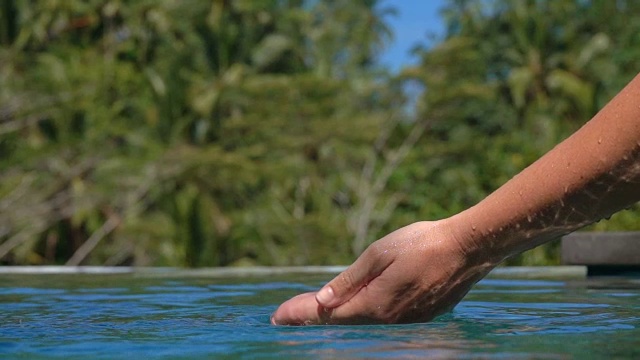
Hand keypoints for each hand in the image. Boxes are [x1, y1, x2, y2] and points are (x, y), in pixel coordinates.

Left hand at [271, 220, 496, 324]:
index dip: (301, 314)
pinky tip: (354, 306)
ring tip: (312, 309)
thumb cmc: (422, 243)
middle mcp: (389, 319)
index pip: (328, 315)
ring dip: (338, 315)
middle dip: (313, 317)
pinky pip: (383, 318)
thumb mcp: (379, 254)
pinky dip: (363, 312)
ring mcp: (407, 321)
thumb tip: (322, 301)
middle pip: (343, 322)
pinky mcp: (421, 316)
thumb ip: (349, 280)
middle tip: (288, 314)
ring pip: (364, 321)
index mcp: (375, 303)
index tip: (277, 317)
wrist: (469, 248)